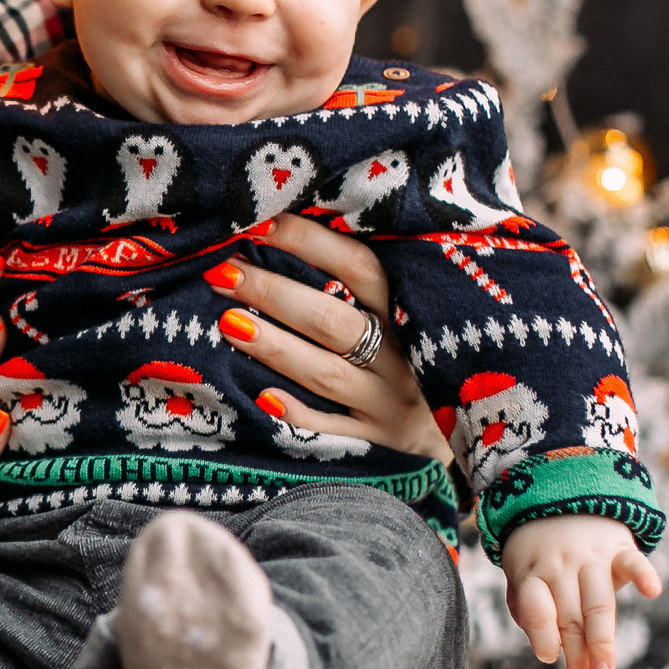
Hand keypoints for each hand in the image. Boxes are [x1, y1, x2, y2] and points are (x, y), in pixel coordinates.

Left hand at [205, 213, 449, 463]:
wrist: (445, 436)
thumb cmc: (403, 359)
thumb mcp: (393, 317)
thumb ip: (349, 284)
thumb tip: (273, 235)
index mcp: (403, 312)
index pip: (358, 266)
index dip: (310, 242)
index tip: (259, 224)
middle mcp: (399, 355)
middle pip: (333, 319)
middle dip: (275, 294)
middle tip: (223, 273)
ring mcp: (387, 402)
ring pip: (328, 373)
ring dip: (277, 347)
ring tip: (228, 323)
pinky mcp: (374, 443)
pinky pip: (331, 431)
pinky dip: (299, 414)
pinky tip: (263, 398)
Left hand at [501, 514, 664, 668]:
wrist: (564, 499)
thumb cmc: (540, 553)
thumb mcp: (521, 574)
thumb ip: (529, 609)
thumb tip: (549, 650)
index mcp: (532, 572)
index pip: (536, 607)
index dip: (542, 633)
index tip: (549, 658)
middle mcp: (561, 564)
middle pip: (570, 614)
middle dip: (576, 652)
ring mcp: (591, 556)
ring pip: (598, 602)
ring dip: (602, 638)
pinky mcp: (618, 549)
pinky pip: (632, 561)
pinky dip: (644, 574)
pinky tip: (653, 591)